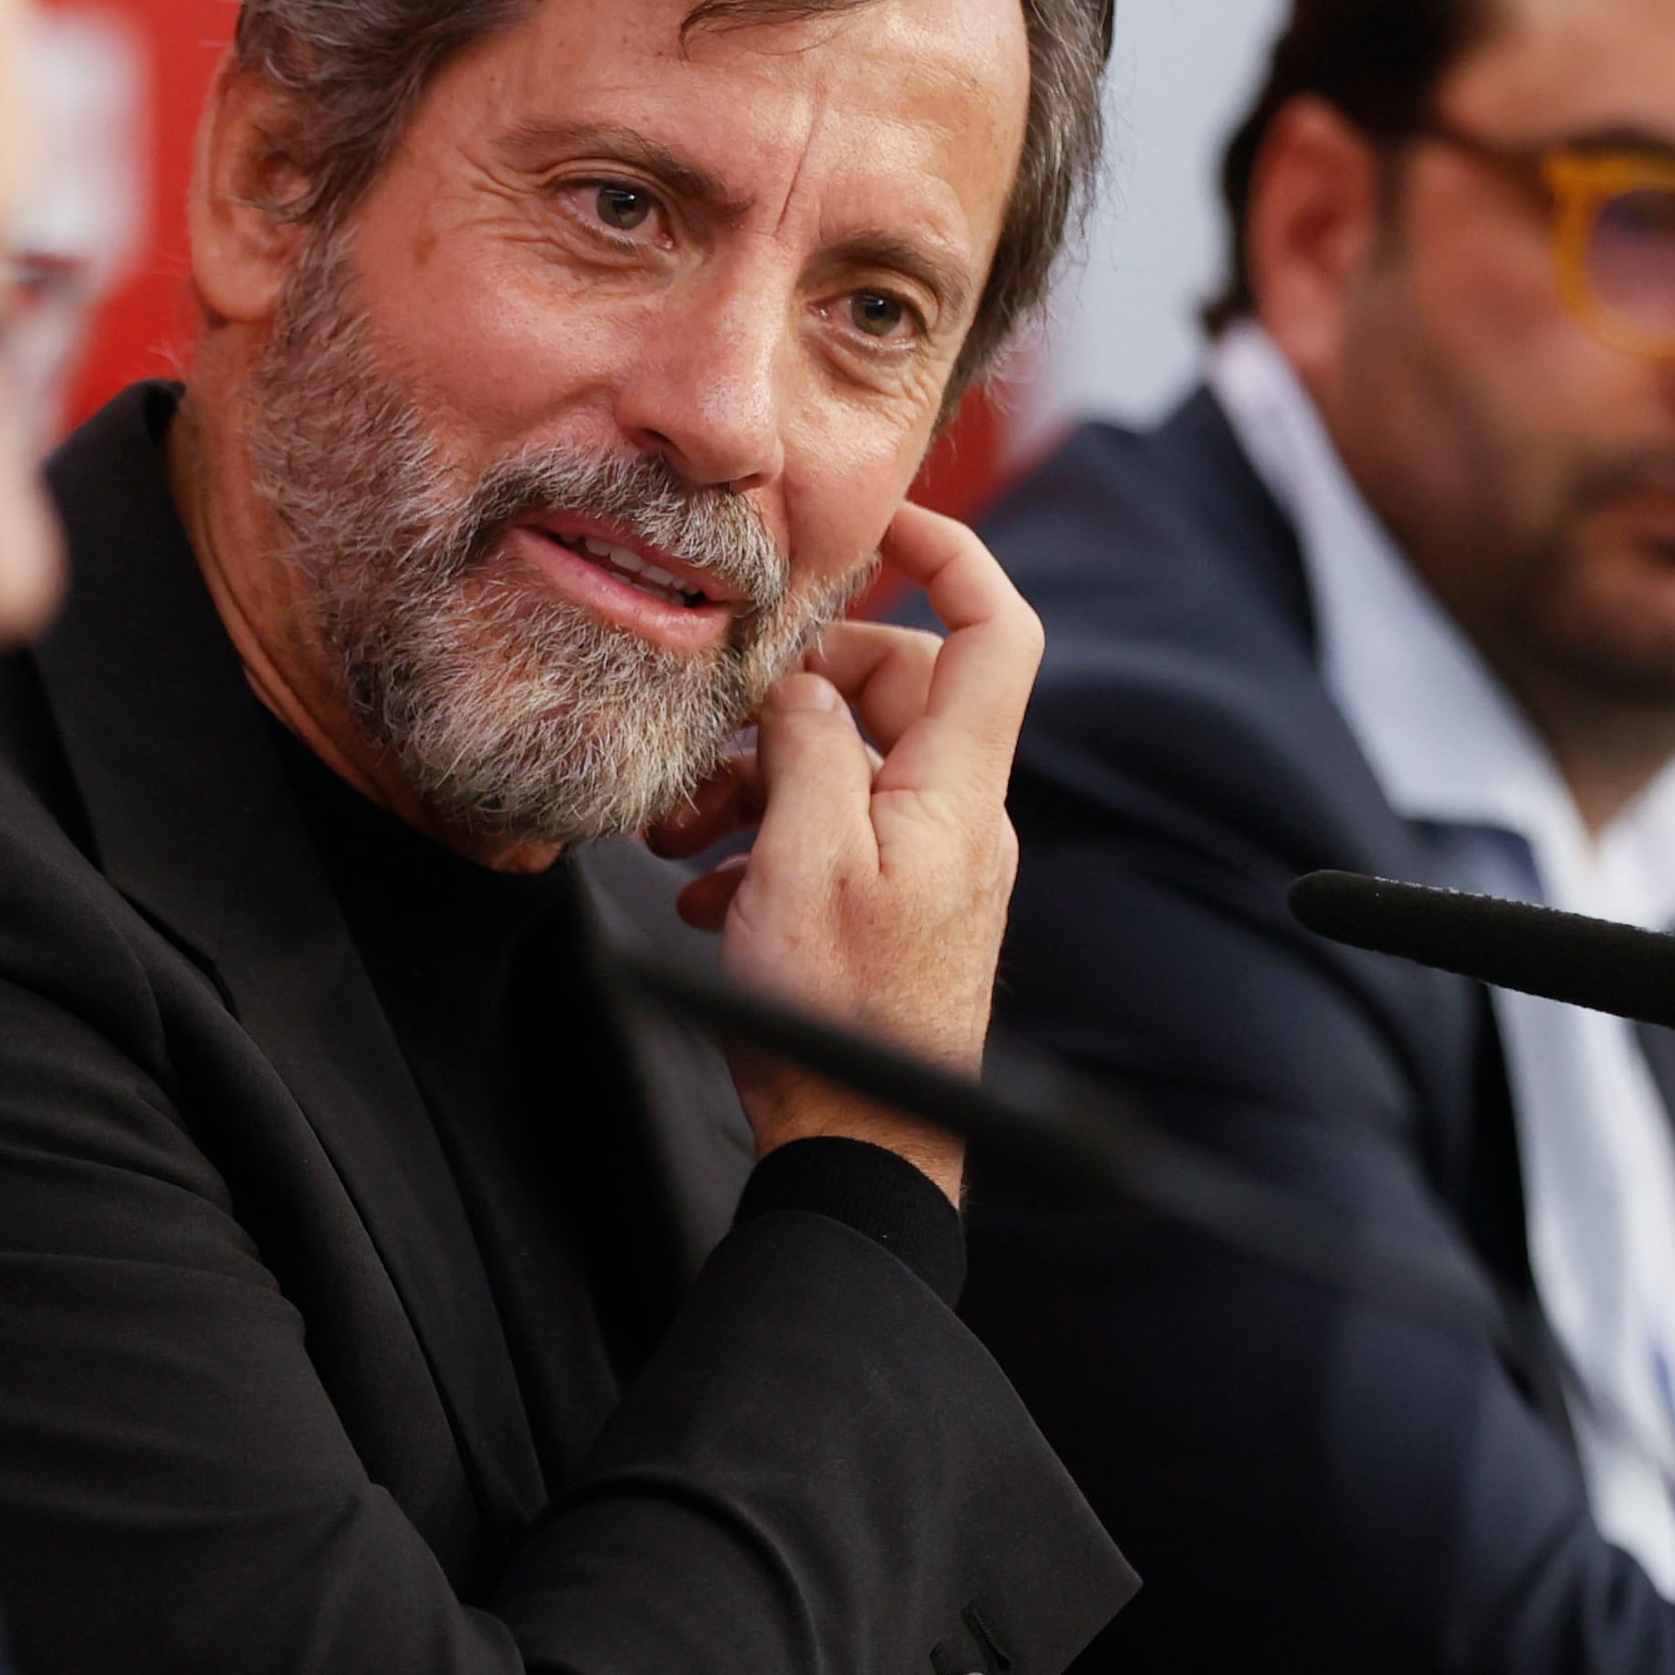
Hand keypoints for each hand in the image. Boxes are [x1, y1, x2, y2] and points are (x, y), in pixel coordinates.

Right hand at [650, 503, 1038, 1201]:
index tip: (880, 522)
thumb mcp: (802, 859)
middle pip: (894, 691)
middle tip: (717, 730)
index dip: (952, 553)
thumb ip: (808, 747)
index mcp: (953, 788)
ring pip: (846, 769)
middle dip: (797, 694)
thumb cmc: (839, 1015)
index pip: (995, 629)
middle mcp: (955, 818)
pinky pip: (831, 841)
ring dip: (758, 782)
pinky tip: (705, 892)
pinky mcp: (891, 915)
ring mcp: (926, 869)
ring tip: (679, 832)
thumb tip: (807, 679)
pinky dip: (766, 846)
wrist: (864, 1152)